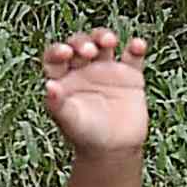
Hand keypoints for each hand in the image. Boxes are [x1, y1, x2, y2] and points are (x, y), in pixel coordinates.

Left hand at [40, 27, 148, 156]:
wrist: (114, 150)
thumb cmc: (86, 137)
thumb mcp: (70, 121)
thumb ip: (57, 104)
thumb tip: (49, 86)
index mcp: (63, 78)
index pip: (56, 57)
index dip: (58, 50)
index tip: (65, 52)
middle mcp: (83, 69)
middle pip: (80, 44)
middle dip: (83, 41)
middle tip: (89, 50)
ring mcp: (107, 70)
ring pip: (104, 43)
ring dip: (104, 36)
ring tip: (108, 41)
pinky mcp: (130, 75)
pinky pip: (133, 56)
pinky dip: (136, 48)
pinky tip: (138, 45)